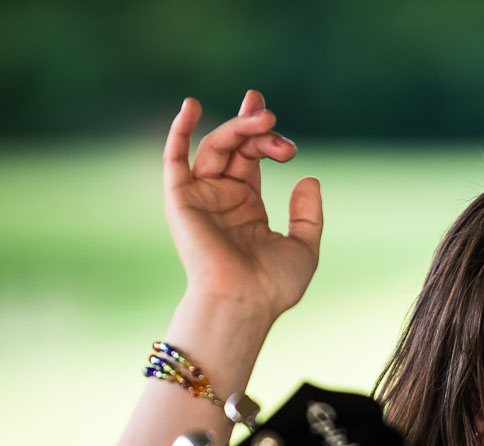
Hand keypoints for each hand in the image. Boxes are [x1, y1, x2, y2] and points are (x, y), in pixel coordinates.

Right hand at [163, 90, 322, 321]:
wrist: (244, 301)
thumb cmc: (273, 285)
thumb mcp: (304, 247)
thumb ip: (308, 214)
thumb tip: (309, 178)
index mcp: (247, 206)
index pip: (252, 158)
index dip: (267, 140)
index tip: (289, 144)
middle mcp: (221, 198)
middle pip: (235, 147)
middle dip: (254, 128)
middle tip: (274, 120)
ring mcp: (201, 197)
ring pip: (215, 147)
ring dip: (237, 128)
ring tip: (264, 118)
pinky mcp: (181, 200)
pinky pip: (174, 159)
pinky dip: (179, 131)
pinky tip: (191, 105)